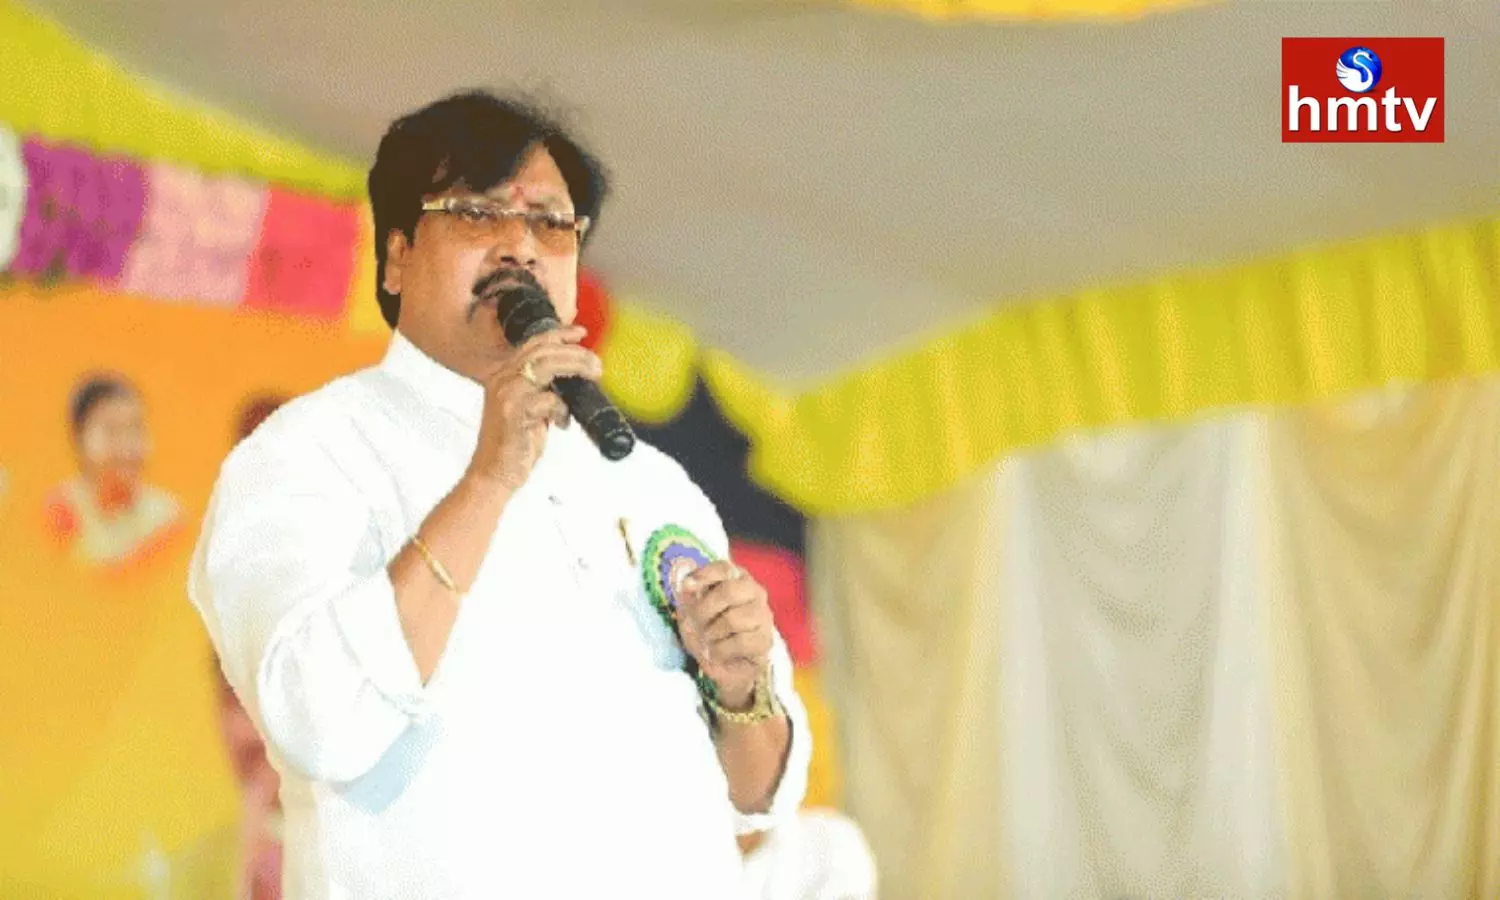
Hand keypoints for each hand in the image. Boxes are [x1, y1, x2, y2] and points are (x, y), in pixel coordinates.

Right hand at [465, 325, 600, 490]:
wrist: (494, 473)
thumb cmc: (513, 443)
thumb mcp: (529, 409)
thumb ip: (544, 390)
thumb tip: (574, 378)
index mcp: (505, 375)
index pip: (534, 344)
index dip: (559, 334)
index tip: (581, 332)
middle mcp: (502, 379)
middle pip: (543, 351)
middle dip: (576, 352)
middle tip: (597, 364)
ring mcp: (506, 394)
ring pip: (546, 366)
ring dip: (575, 368)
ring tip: (593, 376)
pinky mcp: (514, 413)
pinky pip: (548, 400)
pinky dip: (562, 409)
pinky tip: (562, 422)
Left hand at [675, 561, 775, 709]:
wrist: (723, 664)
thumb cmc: (708, 629)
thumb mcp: (691, 609)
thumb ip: (689, 593)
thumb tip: (686, 583)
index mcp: (737, 578)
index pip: (724, 568)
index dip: (704, 575)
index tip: (686, 587)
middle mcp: (755, 592)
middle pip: (729, 591)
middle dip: (704, 610)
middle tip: (695, 623)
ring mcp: (763, 616)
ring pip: (733, 619)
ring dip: (712, 633)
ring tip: (708, 639)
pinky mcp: (765, 640)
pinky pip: (740, 642)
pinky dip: (721, 650)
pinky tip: (717, 652)